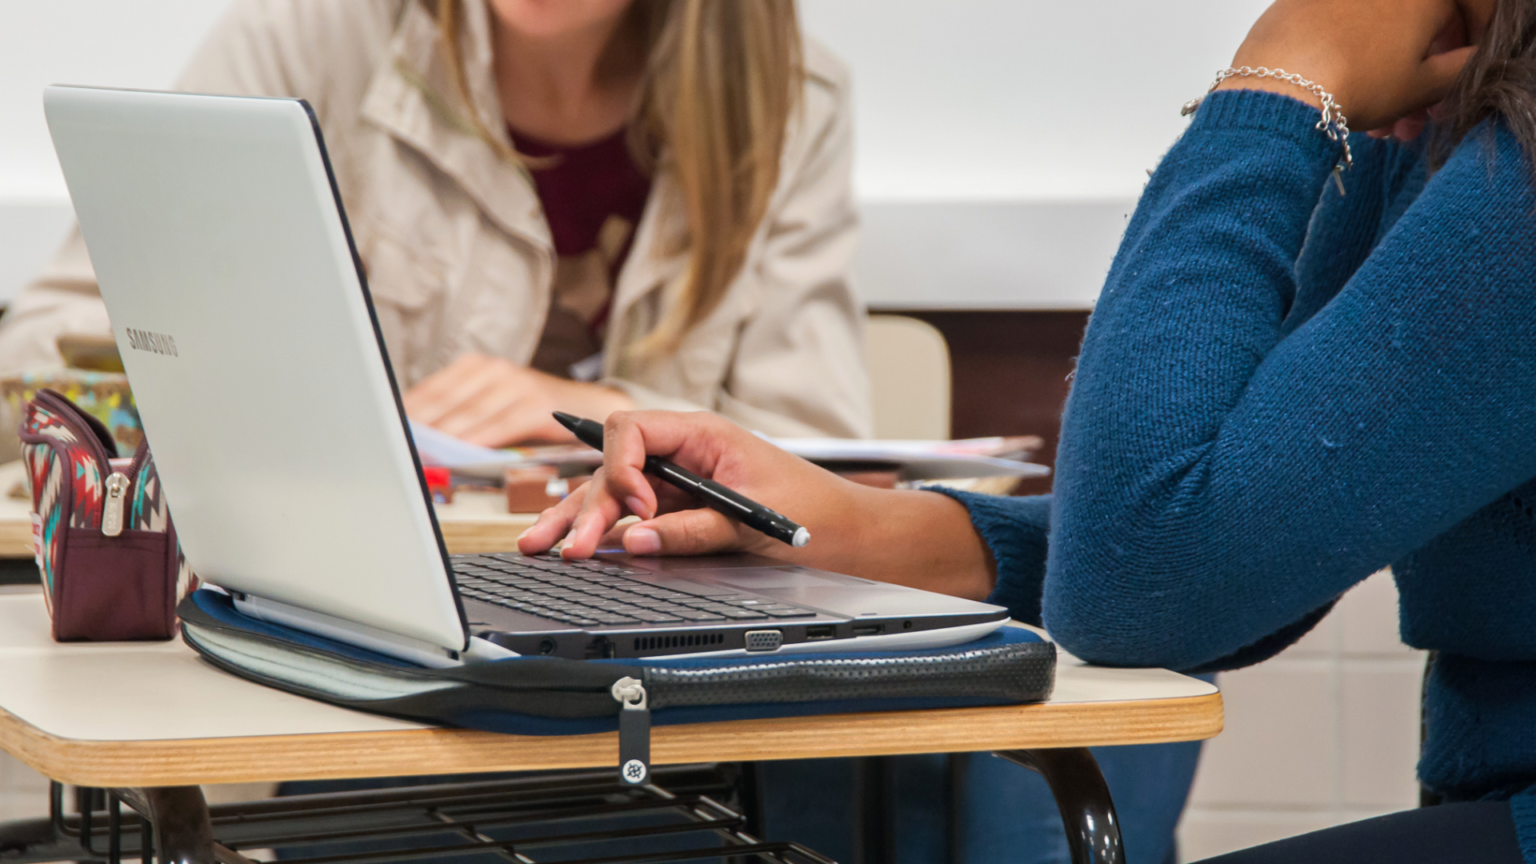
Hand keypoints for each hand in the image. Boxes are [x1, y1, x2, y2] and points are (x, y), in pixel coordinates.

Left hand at [403, 352, 632, 446]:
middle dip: (419, 430)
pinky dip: (477, 441)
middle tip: (396, 452)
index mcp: (476, 367)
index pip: (430, 392)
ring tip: (420, 457)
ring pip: (469, 414)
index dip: (407, 416)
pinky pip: (499, 424)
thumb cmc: (534, 414)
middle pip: (445, 402)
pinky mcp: (536, 403)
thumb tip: (419, 444)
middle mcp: (494, 370)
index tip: (386, 437)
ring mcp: (516, 383)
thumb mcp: (495, 408)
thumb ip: (461, 420)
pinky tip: (460, 455)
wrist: (591, 406)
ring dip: (443, 439)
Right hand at [518, 410, 859, 558]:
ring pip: (613, 494)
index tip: (637, 510)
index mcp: (701, 434)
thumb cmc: (812, 510)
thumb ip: (692, 529)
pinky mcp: (679, 511)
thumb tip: (638, 540)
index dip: (623, 469)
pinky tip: (573, 546)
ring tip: (538, 545)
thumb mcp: (752, 521)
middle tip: (562, 547)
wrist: (848, 532)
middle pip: (614, 468)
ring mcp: (677, 483)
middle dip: (585, 506)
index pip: (633, 431)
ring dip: (578, 520)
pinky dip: (603, 532)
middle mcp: (682, 453)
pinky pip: (631, 517)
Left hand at [1217, 0, 1491, 133]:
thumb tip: (1470, 60)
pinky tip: (1340, 102)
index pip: (1464, 14)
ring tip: (1374, 128)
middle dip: (1417, 81)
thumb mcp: (1424, 86)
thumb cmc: (1356, 84)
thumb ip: (1461, 69)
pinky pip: (1336, 32)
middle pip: (1413, 30)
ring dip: (1382, 81)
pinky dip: (1346, 63)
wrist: (1279, 87)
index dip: (1464, 53)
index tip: (1452, 87)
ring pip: (1374, 36)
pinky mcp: (1298, 4)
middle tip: (1410, 123)